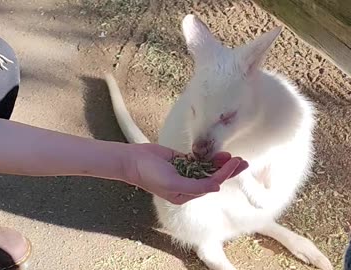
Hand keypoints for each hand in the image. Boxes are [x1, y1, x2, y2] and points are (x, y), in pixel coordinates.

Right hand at [122, 143, 247, 204]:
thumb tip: (216, 188)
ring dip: (220, 163)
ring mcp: (185, 172)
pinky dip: (209, 157)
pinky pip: (199, 160)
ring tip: (234, 156)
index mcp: (186, 194)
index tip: (234, 164)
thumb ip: (195, 186)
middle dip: (228, 170)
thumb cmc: (150, 174)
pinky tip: (219, 153)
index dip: (224, 175)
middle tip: (243, 162)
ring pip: (207, 168)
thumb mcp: (173, 183)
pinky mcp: (182, 161)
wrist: (134, 160)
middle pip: (213, 177)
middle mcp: (188, 185)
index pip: (210, 184)